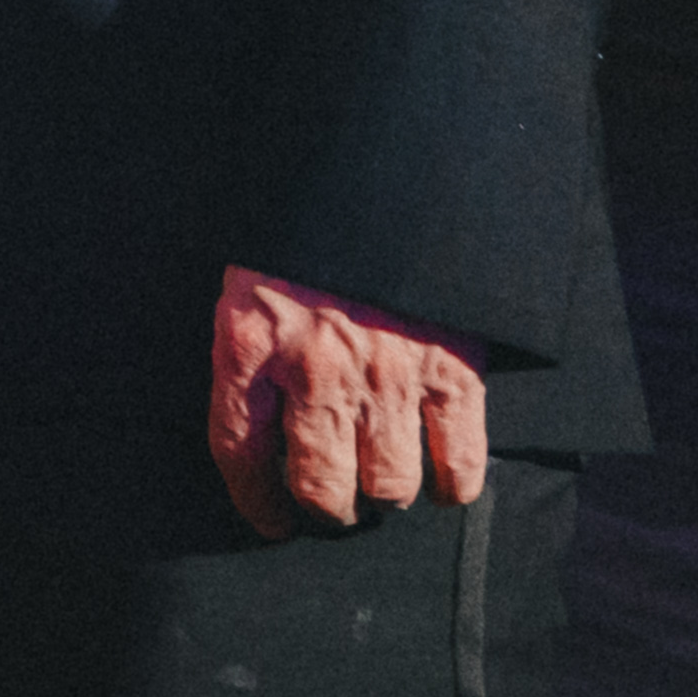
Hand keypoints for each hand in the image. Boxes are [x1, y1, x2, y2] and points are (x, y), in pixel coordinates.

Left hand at [208, 264, 488, 538]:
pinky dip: (453, 483)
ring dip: (384, 496)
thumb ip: (249, 353)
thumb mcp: (248, 284)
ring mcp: (387, 372)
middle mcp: (316, 368)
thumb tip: (262, 431)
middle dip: (326, 509)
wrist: (378, 178)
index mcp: (249, 341)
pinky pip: (459, 456)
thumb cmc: (303, 237)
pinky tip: (443, 483)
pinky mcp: (451, 368)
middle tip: (333, 506)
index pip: (237, 451)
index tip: (268, 518)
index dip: (253, 500)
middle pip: (320, 485)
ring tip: (382, 487)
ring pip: (389, 484)